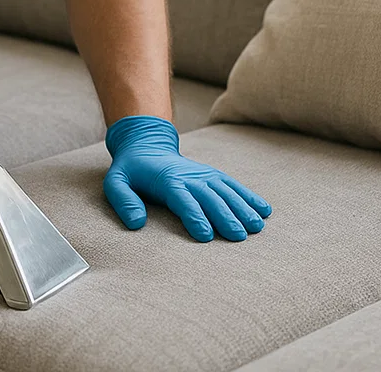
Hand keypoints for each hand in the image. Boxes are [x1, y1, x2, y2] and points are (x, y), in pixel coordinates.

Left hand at [104, 115, 271, 240]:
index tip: (206, 235)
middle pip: (209, 196)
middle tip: (239, 236)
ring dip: (242, 207)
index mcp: (167, 180)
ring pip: (225, 190)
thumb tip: (136, 223)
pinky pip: (232, 184)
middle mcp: (189, 176)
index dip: (194, 216)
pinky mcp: (212, 175)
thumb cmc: (130, 171)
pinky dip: (249, 196)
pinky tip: (264, 210)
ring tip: (256, 227)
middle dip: (224, 216)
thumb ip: (123, 200)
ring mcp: (203, 174)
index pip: (182, 199)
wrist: (146, 145)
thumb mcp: (116, 182)